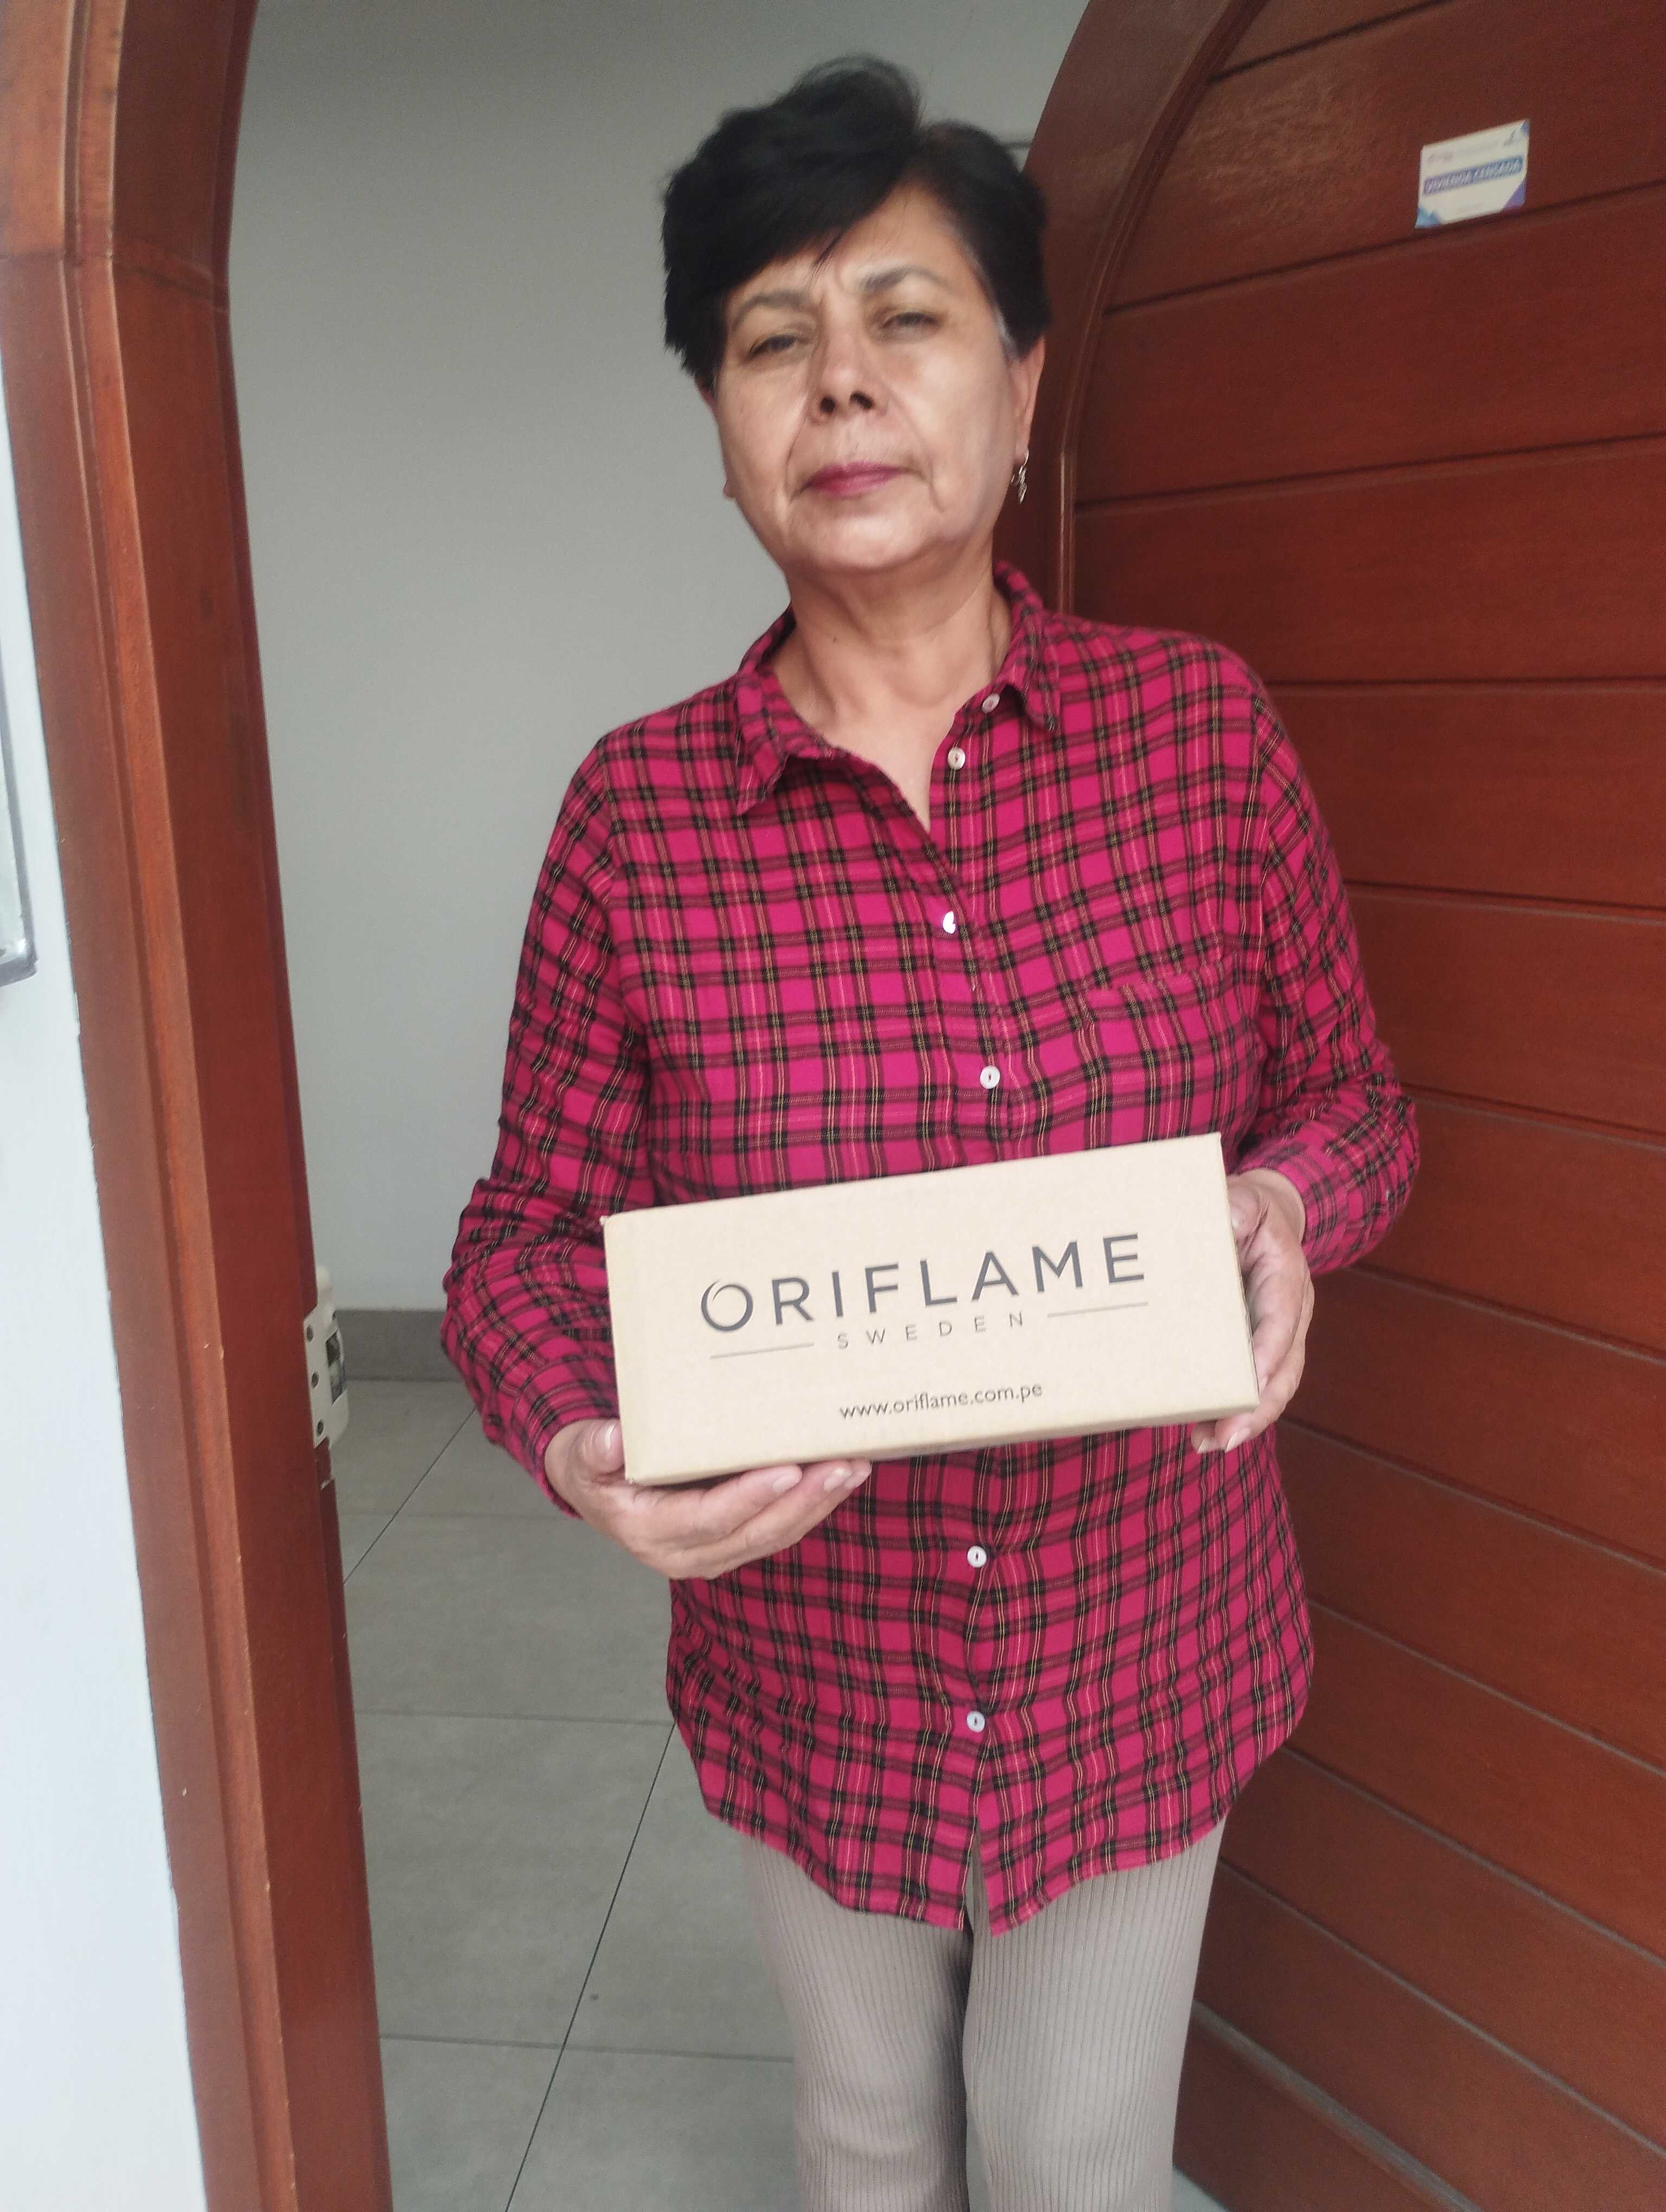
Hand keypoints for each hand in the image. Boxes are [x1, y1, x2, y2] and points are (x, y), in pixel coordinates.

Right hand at [543, 1418, 871, 1578]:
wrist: (595, 1492)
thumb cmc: (592, 1468)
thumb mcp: (580, 1455)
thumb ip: (592, 1450)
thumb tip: (610, 1439)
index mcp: (649, 1533)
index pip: (709, 1518)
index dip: (750, 1496)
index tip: (788, 1468)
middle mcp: (685, 1554)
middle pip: (755, 1532)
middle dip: (804, 1500)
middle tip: (843, 1464)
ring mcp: (713, 1554)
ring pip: (775, 1534)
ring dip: (819, 1503)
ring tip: (855, 1467)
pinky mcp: (732, 1544)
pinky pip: (778, 1529)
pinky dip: (812, 1505)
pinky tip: (840, 1478)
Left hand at [1191, 1168, 1311, 1455]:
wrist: (1265, 1217)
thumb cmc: (1246, 1208)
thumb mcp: (1242, 1197)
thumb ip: (1235, 1207)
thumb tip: (1228, 1220)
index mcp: (1286, 1274)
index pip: (1281, 1317)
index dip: (1268, 1353)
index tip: (1250, 1385)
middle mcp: (1290, 1312)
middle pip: (1284, 1368)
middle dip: (1258, 1407)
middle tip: (1226, 1437)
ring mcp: (1279, 1335)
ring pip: (1272, 1386)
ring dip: (1244, 1420)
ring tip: (1209, 1444)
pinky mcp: (1258, 1349)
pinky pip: (1252, 1386)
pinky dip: (1231, 1411)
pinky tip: (1203, 1433)